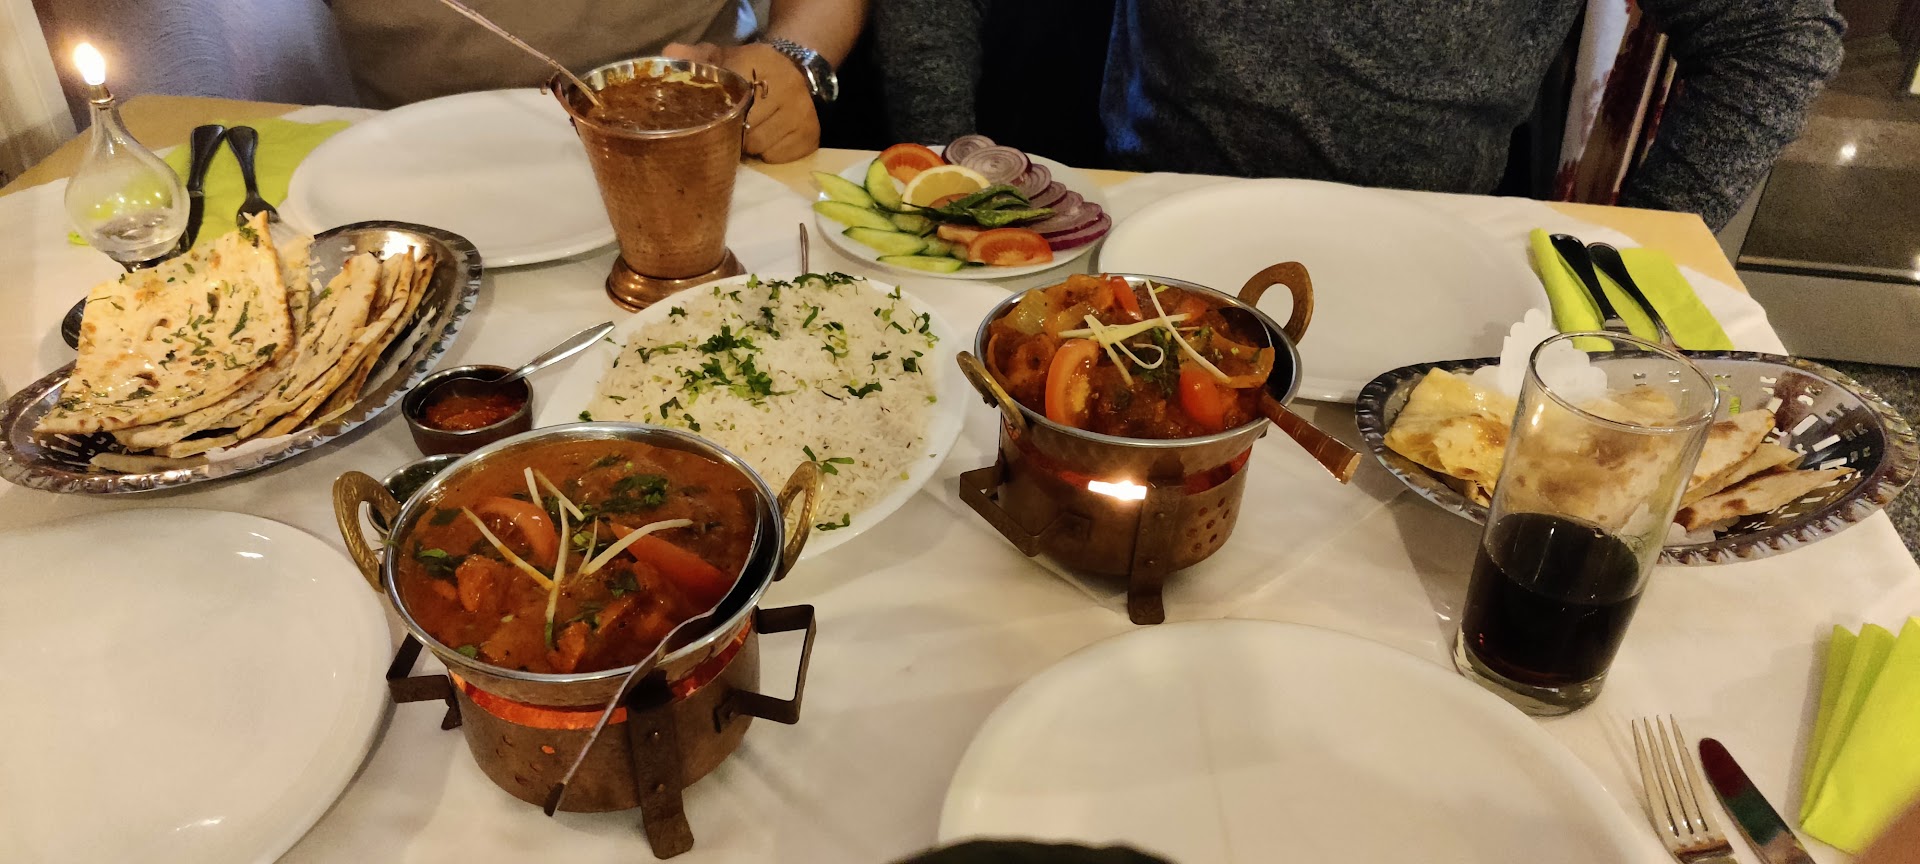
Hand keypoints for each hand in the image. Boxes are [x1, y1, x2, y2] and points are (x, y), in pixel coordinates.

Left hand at [665, 41, 820, 163]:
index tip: (706, 122)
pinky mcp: (810, 135)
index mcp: (758, 65)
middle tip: (723, 133)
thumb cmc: (749, 68)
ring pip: (760, 146)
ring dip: (748, 146)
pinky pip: (778, 157)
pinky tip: (766, 141)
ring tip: (745, 136)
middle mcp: (785, 88)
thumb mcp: (722, 57)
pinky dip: (767, 154)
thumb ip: (695, 58)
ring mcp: (800, 114)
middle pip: (745, 130)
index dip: (716, 116)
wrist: (796, 68)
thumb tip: (669, 55)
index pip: (731, 101)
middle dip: (730, 135)